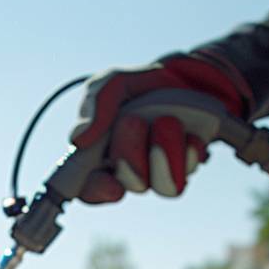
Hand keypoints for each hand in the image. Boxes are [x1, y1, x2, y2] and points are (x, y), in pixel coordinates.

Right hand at [71, 54, 250, 203]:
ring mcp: (156, 173)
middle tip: (135, 120)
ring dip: (164, 150)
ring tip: (167, 120)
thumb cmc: (140, 86)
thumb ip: (96, 104)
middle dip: (132, 153)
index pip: (90, 188)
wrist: (183, 78)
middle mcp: (127, 171)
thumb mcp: (114, 83)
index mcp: (99, 156)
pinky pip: (187, 172)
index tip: (114, 186)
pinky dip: (189, 149)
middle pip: (130, 184)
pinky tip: (190, 132)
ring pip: (161, 185)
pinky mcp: (183, 169)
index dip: (100, 190)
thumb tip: (78, 139)